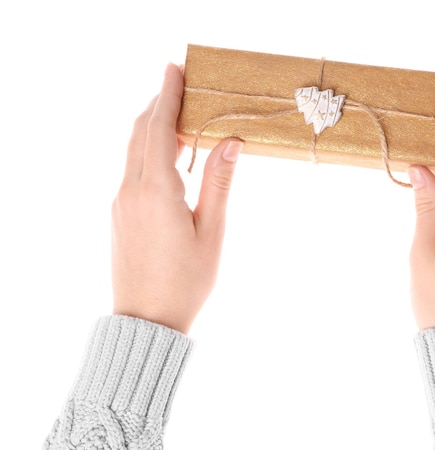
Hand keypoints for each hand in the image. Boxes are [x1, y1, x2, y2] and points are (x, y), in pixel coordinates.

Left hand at [111, 64, 242, 333]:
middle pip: (141, 132)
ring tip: (178, 115)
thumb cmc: (186, 281)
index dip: (168, 95)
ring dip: (153, 127)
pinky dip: (148, 151)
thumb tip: (231, 141)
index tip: (175, 68)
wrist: (146, 320)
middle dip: (158, 103)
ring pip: (133, 150)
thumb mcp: (211, 231)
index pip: (161, 129)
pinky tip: (168, 157)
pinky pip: (131, 169)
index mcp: (156, 191)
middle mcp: (131, 190)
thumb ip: (218, 182)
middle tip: (179, 82)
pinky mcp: (120, 214)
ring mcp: (121, 202)